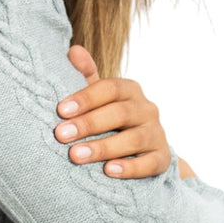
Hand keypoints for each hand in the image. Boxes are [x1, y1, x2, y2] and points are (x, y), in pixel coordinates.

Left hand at [54, 44, 194, 178]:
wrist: (143, 150)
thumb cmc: (111, 120)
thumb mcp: (99, 98)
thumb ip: (86, 76)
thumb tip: (74, 50)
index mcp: (130, 90)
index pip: (110, 88)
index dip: (86, 97)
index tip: (61, 110)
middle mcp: (147, 109)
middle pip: (120, 113)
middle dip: (88, 124)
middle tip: (61, 135)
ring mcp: (156, 134)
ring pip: (133, 139)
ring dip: (103, 147)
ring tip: (76, 156)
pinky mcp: (162, 159)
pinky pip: (150, 164)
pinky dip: (130, 168)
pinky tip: (108, 171)